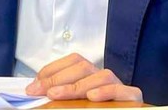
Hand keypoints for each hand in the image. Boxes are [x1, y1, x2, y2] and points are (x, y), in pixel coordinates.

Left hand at [25, 53, 142, 101]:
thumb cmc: (91, 109)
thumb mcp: (71, 102)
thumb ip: (58, 96)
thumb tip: (34, 89)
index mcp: (90, 77)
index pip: (73, 61)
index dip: (53, 69)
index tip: (34, 85)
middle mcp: (104, 79)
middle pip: (84, 67)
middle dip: (58, 78)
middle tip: (40, 91)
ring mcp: (120, 87)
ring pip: (103, 76)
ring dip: (77, 85)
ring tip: (57, 95)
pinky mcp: (133, 98)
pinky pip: (122, 90)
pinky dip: (106, 91)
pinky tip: (91, 97)